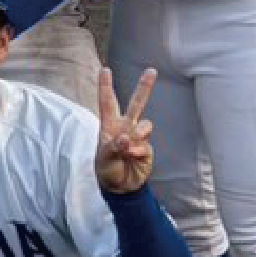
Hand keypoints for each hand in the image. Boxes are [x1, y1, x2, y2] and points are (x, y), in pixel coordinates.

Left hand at [94, 67, 157, 194]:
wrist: (120, 187)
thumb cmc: (107, 168)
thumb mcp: (103, 158)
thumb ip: (113, 147)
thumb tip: (126, 138)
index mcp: (109, 125)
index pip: (107, 102)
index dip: (105, 86)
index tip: (105, 69)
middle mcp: (125, 127)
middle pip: (137, 103)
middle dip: (144, 87)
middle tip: (152, 70)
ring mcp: (138, 137)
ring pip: (146, 124)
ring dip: (138, 133)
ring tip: (127, 146)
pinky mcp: (147, 148)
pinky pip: (145, 145)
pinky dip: (137, 152)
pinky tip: (131, 158)